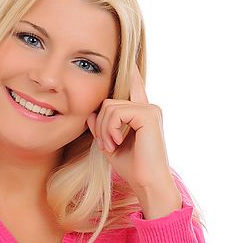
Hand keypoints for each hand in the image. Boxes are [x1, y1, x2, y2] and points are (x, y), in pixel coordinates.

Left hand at [86, 63, 180, 217]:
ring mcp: (150, 109)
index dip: (130, 73)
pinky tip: (117, 143)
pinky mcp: (148, 114)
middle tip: (107, 145)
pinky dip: (111, 129)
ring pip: (109, 107)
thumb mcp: (111, 145)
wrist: (148, 183)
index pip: (134, 86)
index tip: (129, 59)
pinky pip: (116, 113)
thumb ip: (102, 128)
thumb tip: (91, 114)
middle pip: (109, 101)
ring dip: (104, 130)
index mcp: (142, 113)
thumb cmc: (133, 168)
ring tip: (112, 146)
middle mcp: (148, 107)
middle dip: (102, 124)